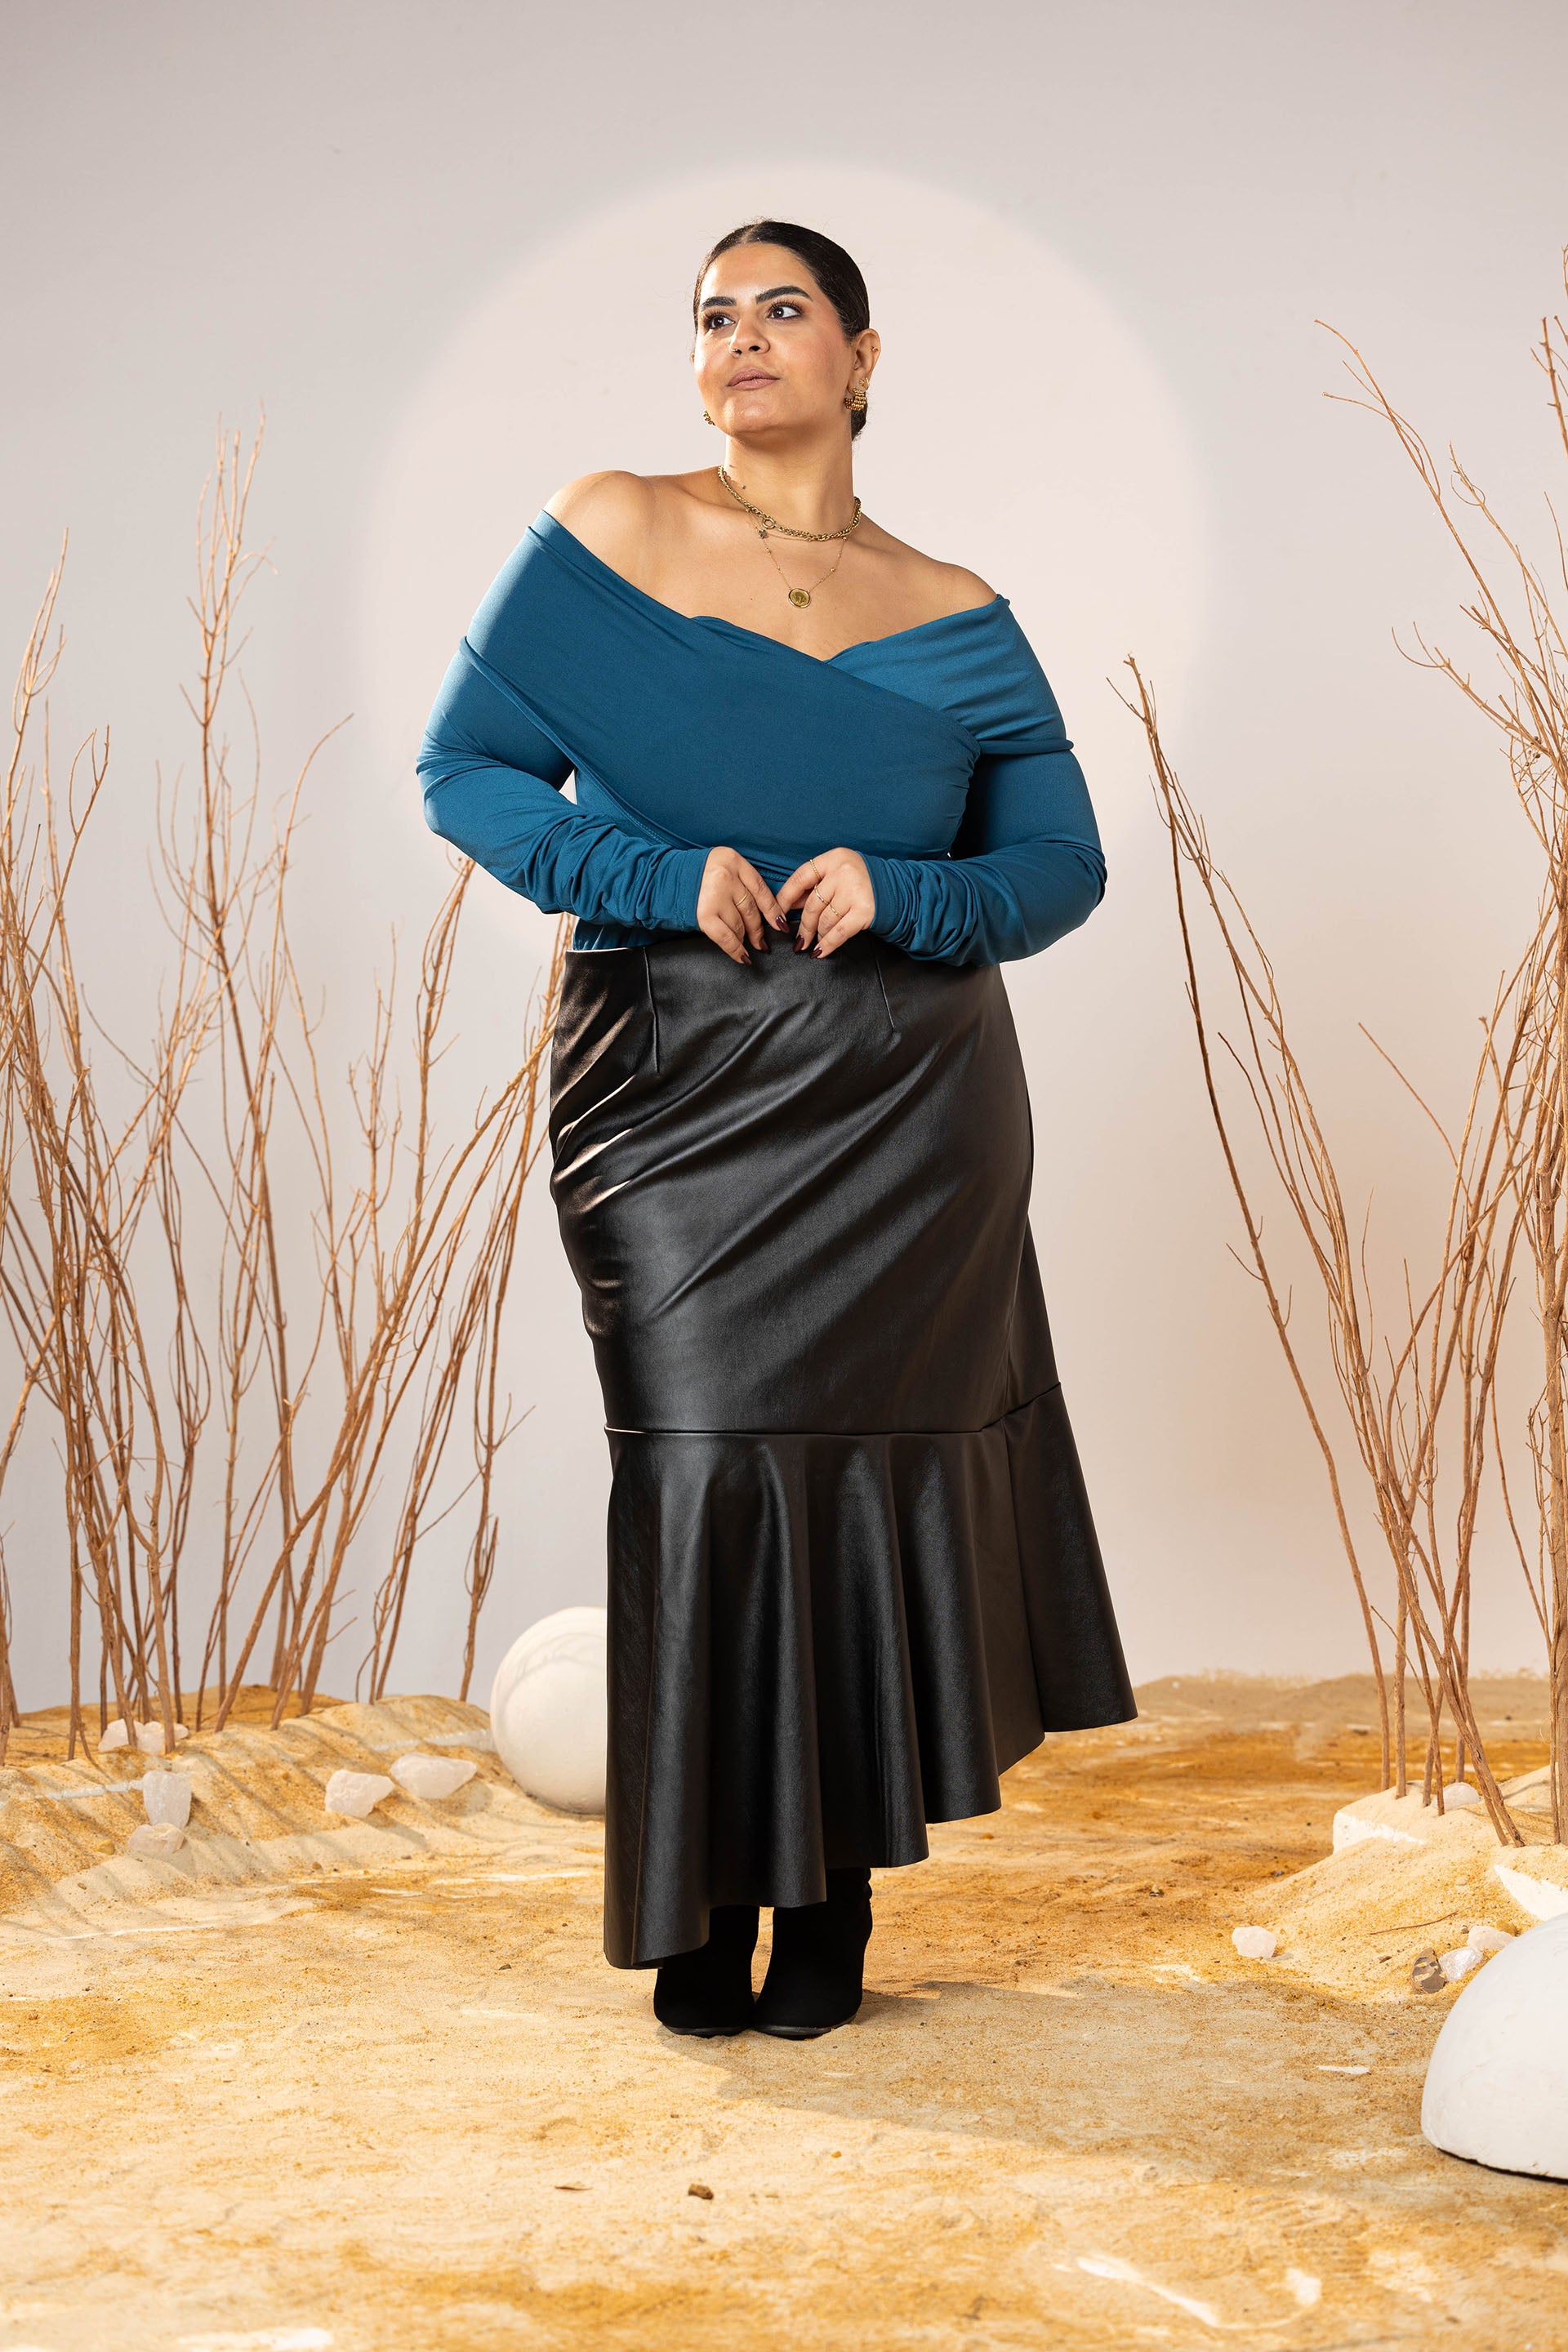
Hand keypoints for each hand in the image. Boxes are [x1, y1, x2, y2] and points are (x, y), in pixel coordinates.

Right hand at [696, 846, 787, 966]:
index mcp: (732, 860)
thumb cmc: (691, 876)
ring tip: (747, 946)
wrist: (659, 879)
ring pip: (739, 924)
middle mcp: (726, 875)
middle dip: (758, 929)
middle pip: (751, 908)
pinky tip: (742, 957)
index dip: (773, 909)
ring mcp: (715, 895)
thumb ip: (738, 881)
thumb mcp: (719, 867)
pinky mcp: (704, 914)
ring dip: (744, 939)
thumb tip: (763, 912)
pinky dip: (735, 950)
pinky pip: (726, 936)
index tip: (780, 924)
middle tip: (762, 942)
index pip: (760, 888)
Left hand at [776, 849, 875, 957]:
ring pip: (824, 920)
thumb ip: (816, 884)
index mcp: (834, 858)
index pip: (800, 878)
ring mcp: (855, 891)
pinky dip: (827, 945)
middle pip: (812, 904)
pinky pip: (839, 933)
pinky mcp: (864, 911)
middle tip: (798, 939)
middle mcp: (844, 872)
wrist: (898, 890)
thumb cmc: (863, 882)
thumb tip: (790, 904)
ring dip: (817, 935)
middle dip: (803, 926)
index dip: (785, 898)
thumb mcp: (839, 873)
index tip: (778, 913)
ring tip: (814, 942)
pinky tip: (820, 952)